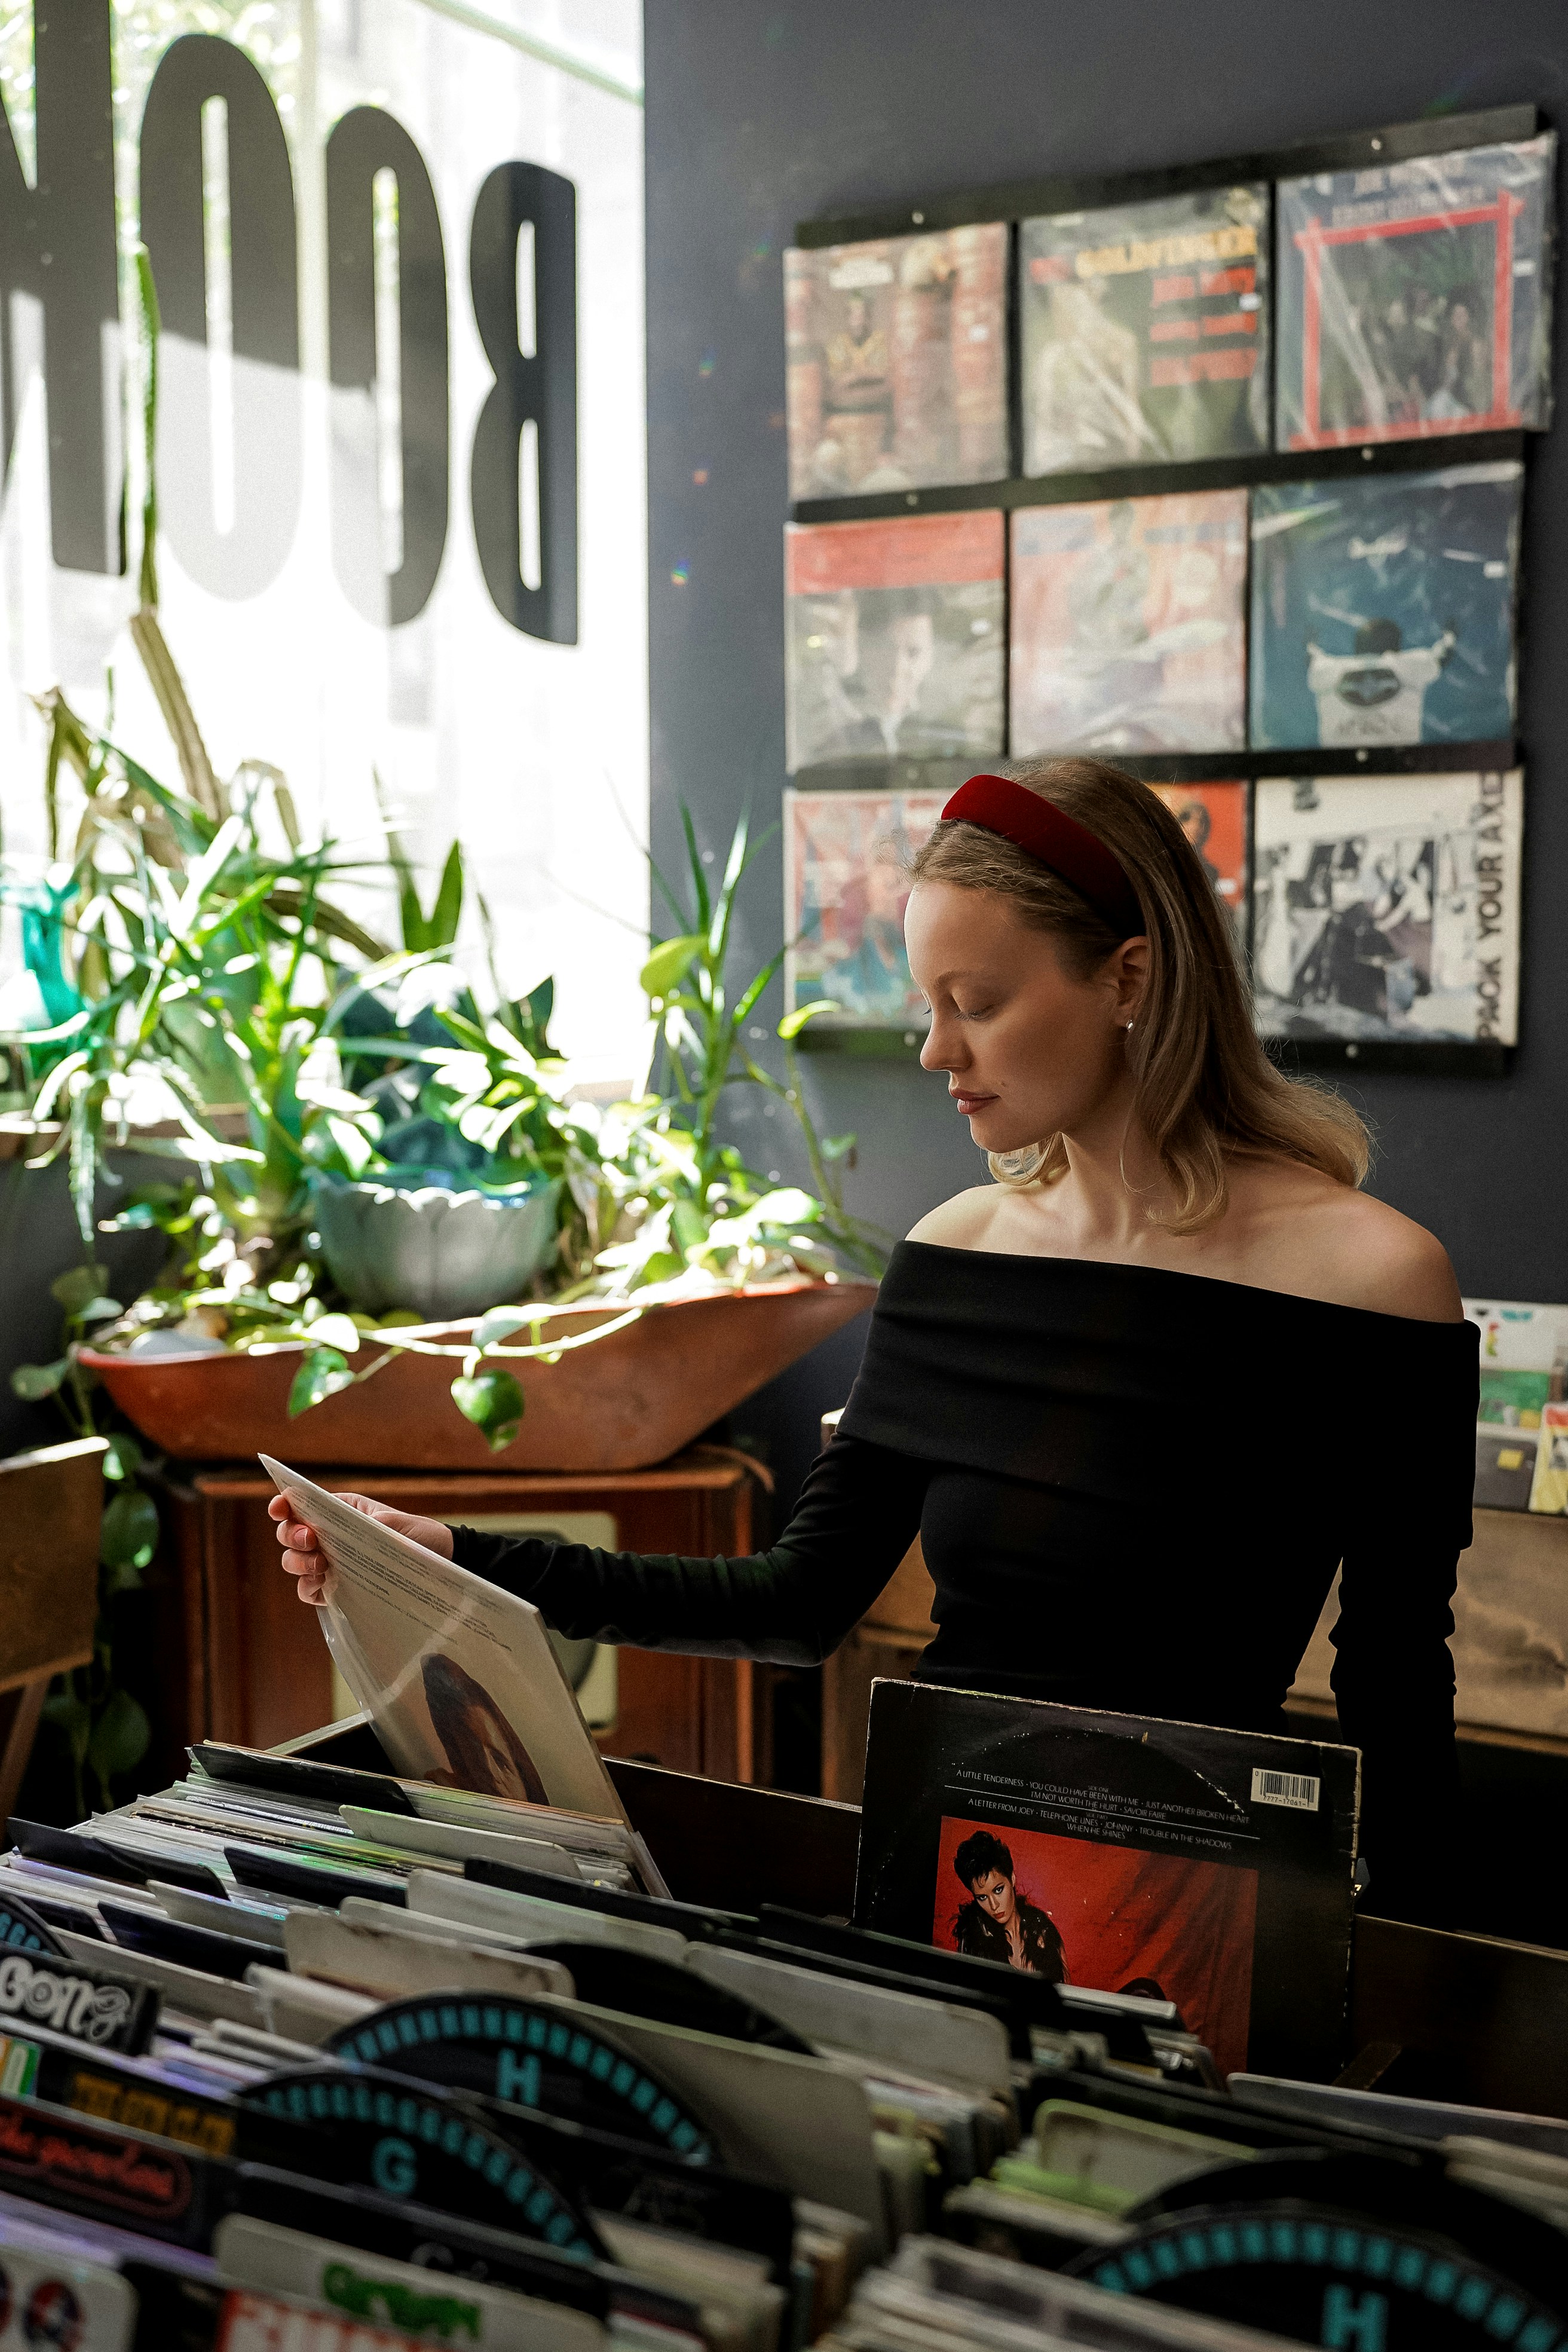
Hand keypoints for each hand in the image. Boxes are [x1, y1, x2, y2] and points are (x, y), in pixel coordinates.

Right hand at [269, 1490, 454, 1606]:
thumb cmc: (420, 1536)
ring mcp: (330, 1563)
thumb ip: (380, 1524)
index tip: (279, 1508)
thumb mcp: (403, 1524)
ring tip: (321, 1567)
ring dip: (298, 1564)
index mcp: (342, 1510)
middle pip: (290, 1534)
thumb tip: (363, 1528)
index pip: (302, 1504)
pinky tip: (322, 1588)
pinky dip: (308, 1589)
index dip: (284, 1505)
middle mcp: (329, 1535)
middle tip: (311, 1540)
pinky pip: (309, 1590)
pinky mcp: (335, 1588)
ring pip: (295, 1562)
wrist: (438, 1564)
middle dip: (292, 1536)